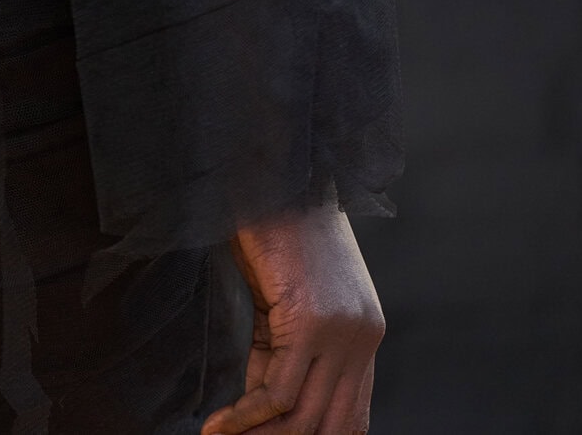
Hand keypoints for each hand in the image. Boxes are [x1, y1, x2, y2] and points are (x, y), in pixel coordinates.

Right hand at [202, 206, 382, 434]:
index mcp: (365, 331)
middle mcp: (363, 336)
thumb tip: (262, 406)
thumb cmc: (273, 224)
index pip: (352, 417)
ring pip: (304, 419)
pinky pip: (277, 394)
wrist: (272, 171)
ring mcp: (342, 332)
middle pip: (331, 427)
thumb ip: (282, 350)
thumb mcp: (284, 298)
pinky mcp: (310, 324)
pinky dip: (244, 419)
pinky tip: (217, 426)